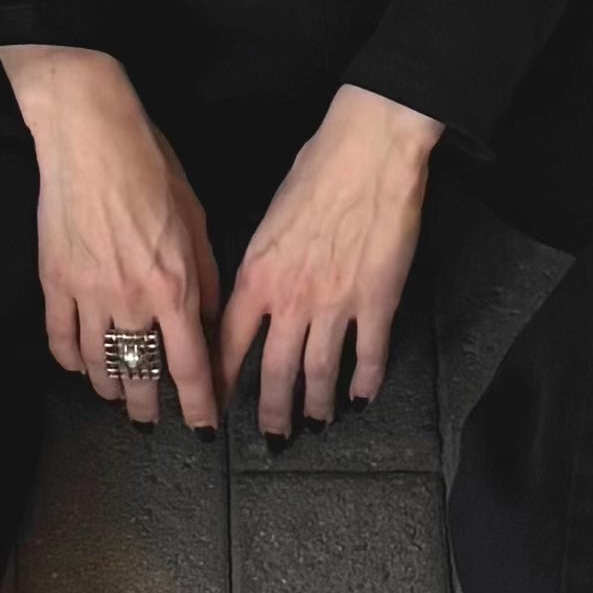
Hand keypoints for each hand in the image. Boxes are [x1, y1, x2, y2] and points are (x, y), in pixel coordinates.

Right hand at [0, 43, 224, 429]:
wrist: (91, 135)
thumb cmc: (151, 167)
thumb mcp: (197, 220)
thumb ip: (204, 277)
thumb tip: (208, 320)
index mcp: (174, 286)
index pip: (189, 364)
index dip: (198, 403)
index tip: (203, 426)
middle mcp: (131, 299)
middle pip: (139, 373)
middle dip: (148, 406)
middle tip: (151, 420)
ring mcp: (87, 293)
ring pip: (97, 362)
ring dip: (109, 387)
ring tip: (117, 396)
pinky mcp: (54, 280)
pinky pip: (59, 337)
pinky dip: (70, 359)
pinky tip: (78, 366)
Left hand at [215, 82, 440, 440]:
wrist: (368, 154)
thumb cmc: (315, 173)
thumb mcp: (267, 221)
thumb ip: (258, 268)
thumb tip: (253, 295)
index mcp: (257, 277)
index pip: (227, 342)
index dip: (220, 379)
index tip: (215, 403)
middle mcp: (292, 299)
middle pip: (276, 371)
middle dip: (272, 411)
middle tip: (272, 438)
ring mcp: (336, 304)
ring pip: (320, 372)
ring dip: (316, 405)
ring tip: (315, 424)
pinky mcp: (377, 301)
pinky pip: (370, 354)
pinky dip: (366, 381)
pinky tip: (362, 398)